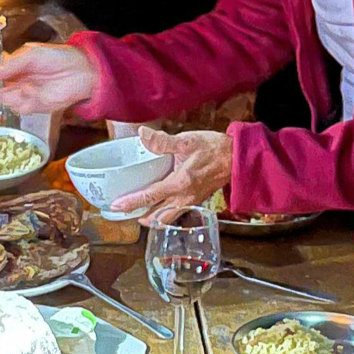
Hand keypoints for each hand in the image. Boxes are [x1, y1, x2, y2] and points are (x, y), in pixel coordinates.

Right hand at [0, 43, 97, 113]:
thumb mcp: (32, 55)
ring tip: (24, 86)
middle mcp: (18, 81)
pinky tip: (32, 91)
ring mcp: (26, 95)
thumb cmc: (57, 58)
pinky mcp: (36, 106)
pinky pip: (22, 108)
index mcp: (15, 66)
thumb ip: (12, 64)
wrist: (81, 72)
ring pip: (8, 101)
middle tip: (0, 86)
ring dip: (11, 96)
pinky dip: (25, 101)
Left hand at [109, 126, 231, 221]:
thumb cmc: (214, 148)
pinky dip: (164, 215)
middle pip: (157, 217)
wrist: (238, 158)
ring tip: (139, 215)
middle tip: (124, 213)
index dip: (131, 202)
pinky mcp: (196, 200)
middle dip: (140, 217)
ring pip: (167, 218)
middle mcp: (184, 197)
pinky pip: (177, 213)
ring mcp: (191, 201)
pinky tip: (160, 207)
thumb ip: (163, 141)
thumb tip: (142, 134)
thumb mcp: (187, 141)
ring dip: (152, 219)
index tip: (116, 206)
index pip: (150, 196)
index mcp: (179, 184)